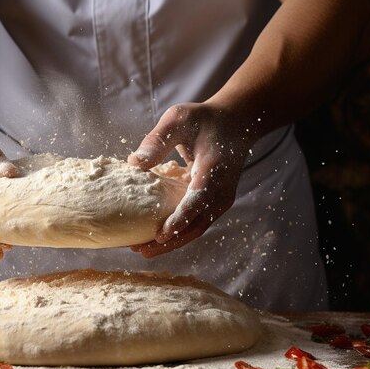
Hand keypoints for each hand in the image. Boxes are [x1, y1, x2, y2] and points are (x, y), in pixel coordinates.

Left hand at [128, 102, 256, 257]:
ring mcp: (221, 199)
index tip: (161, 234)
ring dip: (173, 242)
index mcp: (213, 169)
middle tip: (141, 250)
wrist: (235, 122)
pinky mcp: (216, 203)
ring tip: (144, 250)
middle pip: (197, 224)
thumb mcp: (179, 118)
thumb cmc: (204, 119)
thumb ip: (158, 140)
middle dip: (170, 241)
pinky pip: (197, 223)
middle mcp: (221, 190)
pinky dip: (178, 233)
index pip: (198, 199)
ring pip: (197, 228)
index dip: (180, 219)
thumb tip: (134, 163)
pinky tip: (157, 239)